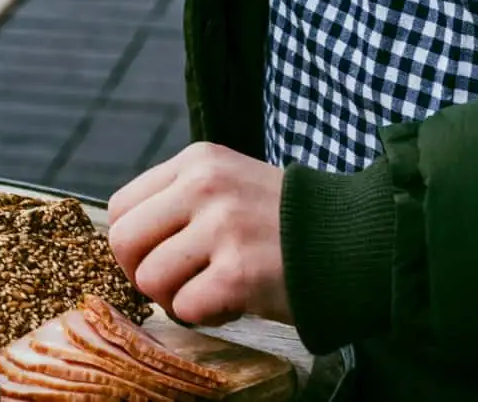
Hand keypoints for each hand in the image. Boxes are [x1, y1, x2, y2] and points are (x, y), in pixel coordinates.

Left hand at [107, 143, 291, 326]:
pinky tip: (237, 301)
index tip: (156, 257)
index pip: (121, 207)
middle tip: (178, 283)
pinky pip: (186, 308)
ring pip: (150, 279)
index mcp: (196, 162)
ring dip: (176, 298)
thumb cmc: (284, 221)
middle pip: (124, 243)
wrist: (356, 240)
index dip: (132, 244)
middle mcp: (204, 186)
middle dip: (143, 274)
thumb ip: (179, 201)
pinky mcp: (239, 272)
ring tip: (213, 289)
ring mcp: (222, 227)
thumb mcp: (228, 183)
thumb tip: (127, 242)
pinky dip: (207, 315)